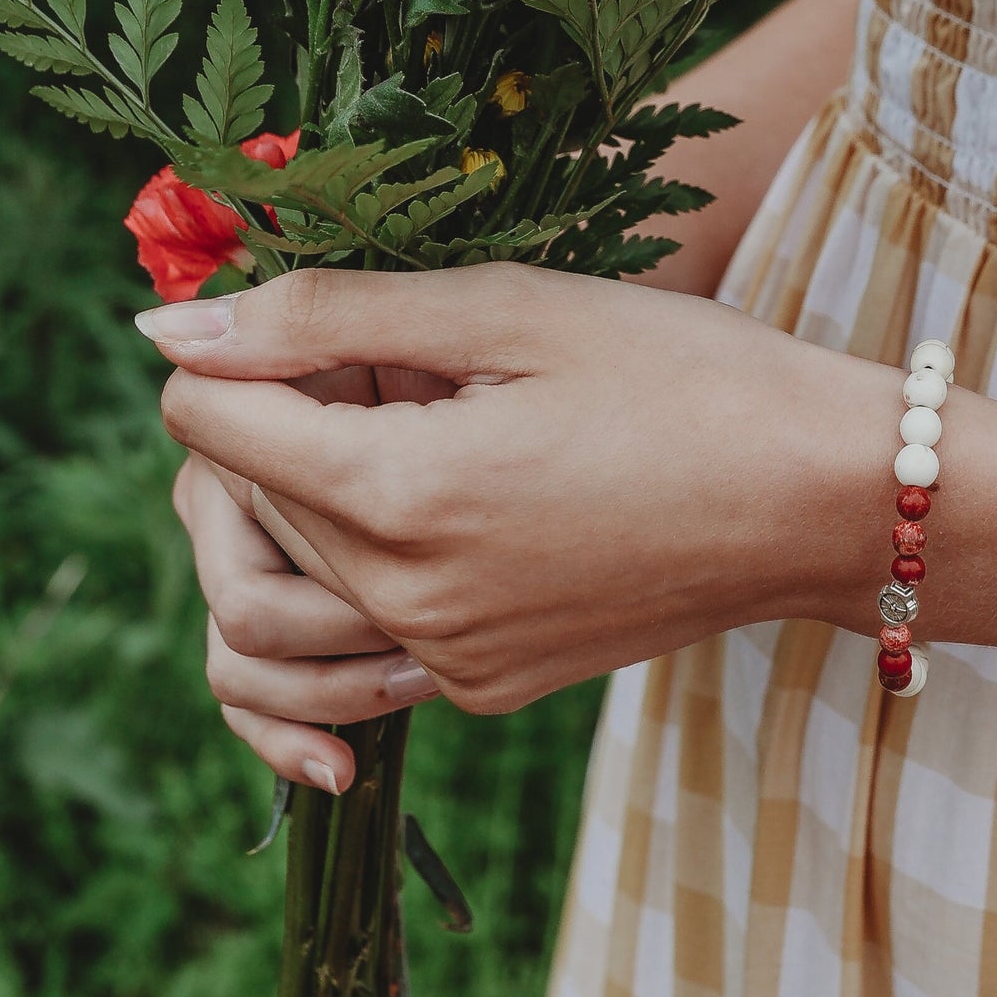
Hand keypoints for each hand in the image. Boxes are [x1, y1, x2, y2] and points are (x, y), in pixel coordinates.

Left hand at [144, 265, 893, 744]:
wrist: (828, 499)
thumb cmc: (691, 377)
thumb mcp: (513, 311)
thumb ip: (331, 316)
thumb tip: (168, 334)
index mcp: (399, 495)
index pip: (204, 421)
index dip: (252, 347)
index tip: (347, 323)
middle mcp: (403, 602)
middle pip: (241, 501)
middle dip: (287, 415)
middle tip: (409, 362)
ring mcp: (447, 661)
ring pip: (291, 582)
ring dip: (317, 497)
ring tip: (423, 432)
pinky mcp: (490, 686)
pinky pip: (366, 639)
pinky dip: (376, 565)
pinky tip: (467, 501)